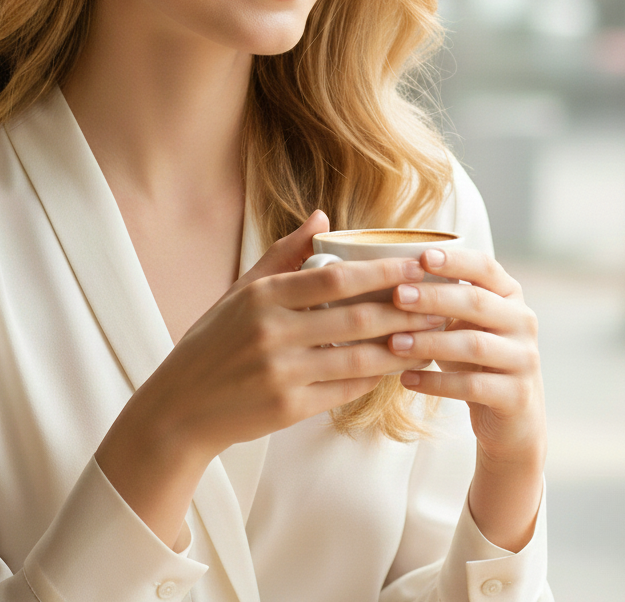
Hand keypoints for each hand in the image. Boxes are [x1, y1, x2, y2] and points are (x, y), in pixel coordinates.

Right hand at [96, 211, 442, 545]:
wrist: (182, 406)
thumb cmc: (213, 342)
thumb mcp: (240, 291)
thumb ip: (283, 253)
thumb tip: (322, 216)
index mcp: (261, 296)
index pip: (333, 278)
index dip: (380, 272)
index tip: (417, 265)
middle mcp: (272, 332)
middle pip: (354, 318)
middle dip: (405, 310)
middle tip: (443, 301)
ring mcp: (281, 372)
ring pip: (358, 357)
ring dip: (402, 347)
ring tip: (435, 336)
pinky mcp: (288, 408)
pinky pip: (345, 390)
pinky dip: (376, 378)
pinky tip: (399, 368)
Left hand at [387, 247, 545, 549]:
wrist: (510, 417)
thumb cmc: (472, 357)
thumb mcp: (461, 321)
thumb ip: (438, 296)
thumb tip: (378, 272)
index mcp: (507, 294)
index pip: (484, 266)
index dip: (454, 260)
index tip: (421, 257)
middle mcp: (522, 321)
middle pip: (476, 302)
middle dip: (433, 297)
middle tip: (397, 296)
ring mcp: (523, 359)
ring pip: (473, 344)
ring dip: (429, 342)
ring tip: (393, 343)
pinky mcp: (516, 395)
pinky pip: (472, 386)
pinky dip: (436, 382)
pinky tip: (406, 378)